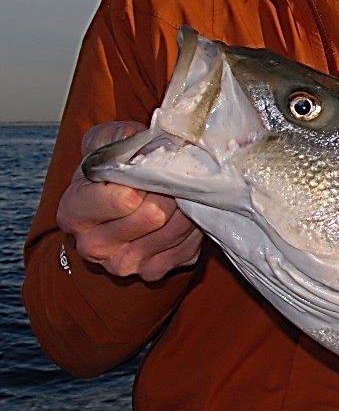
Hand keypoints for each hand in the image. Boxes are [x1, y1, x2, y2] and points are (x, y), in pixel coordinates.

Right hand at [57, 121, 202, 281]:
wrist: (120, 203)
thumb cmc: (112, 170)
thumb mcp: (107, 142)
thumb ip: (119, 137)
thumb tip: (143, 141)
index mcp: (74, 212)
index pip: (124, 199)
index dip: (146, 178)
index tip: (150, 167)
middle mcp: (92, 245)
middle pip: (153, 215)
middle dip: (169, 190)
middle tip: (172, 178)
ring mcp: (122, 264)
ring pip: (175, 230)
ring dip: (184, 207)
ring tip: (177, 194)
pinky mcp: (151, 273)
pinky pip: (187, 248)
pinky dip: (191, 229)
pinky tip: (181, 215)